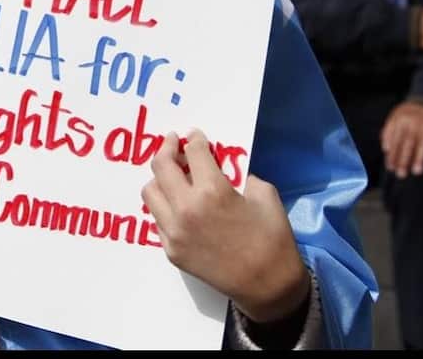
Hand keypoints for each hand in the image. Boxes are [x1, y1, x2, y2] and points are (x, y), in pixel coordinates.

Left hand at [142, 130, 308, 323]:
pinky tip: (178, 205)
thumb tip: (221, 169)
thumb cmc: (272, 239)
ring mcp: (174, 232)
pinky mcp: (171, 251)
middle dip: (166, 147)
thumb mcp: (264, 195)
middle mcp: (186, 209)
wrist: (268, 286)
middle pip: (161, 166)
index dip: (194, 139)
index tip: (194, 135)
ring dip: (160, 179)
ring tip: (173, 176)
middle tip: (173, 142)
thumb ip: (241, 175)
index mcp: (212, 191)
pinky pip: (157, 219)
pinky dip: (164, 207)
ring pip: (150, 192)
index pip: (193, 152)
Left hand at [380, 101, 422, 178]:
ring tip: (416, 171)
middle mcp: (414, 123)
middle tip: (401, 173)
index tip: (390, 167)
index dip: (392, 155)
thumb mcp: (395, 116)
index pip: (395, 141)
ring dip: (420, 158)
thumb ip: (388, 131)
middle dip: (403, 160)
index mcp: (401, 120)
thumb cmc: (411, 112)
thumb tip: (385, 149)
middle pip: (408, 144)